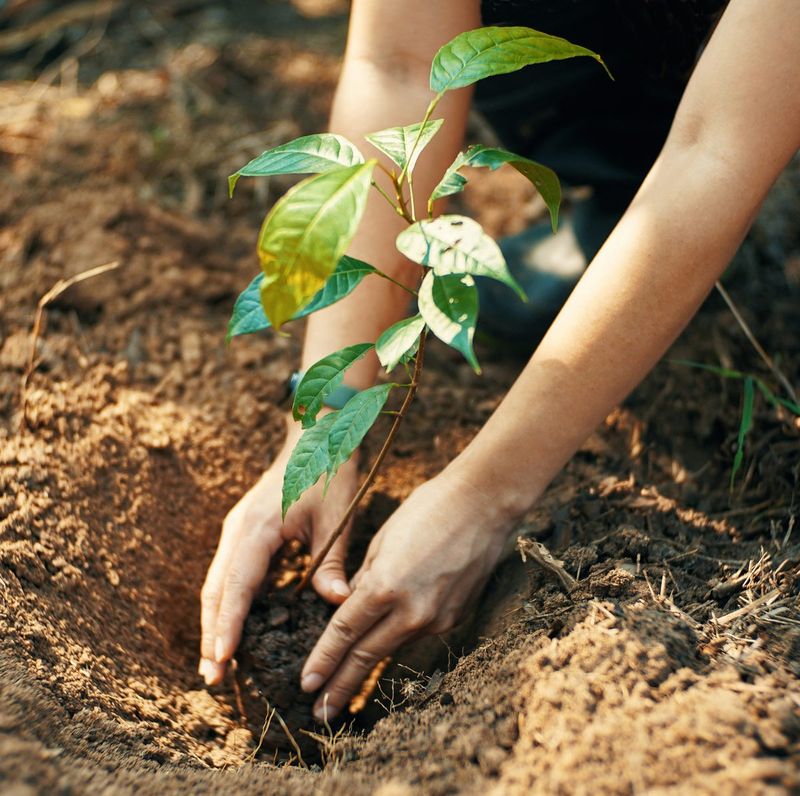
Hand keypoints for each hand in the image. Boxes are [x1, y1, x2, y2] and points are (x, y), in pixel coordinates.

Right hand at [198, 415, 358, 684]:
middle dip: (212, 634)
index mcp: (258, 528)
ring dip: (215, 622)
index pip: (238, 585)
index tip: (221, 659)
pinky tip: (233, 629)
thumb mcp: (337, 518)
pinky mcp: (244, 532)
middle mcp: (239, 531)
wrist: (316, 436)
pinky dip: (227, 604)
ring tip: (215, 664)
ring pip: (218, 584)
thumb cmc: (328, 473)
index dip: (228, 624)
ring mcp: (237, 530)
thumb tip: (338, 603)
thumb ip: (331, 562)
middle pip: (216, 590)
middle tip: (212, 679)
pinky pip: (230, 574)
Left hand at [299, 468, 513, 720]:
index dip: (323, 661)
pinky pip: (418, 632)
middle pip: (367, 655)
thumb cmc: (428, 509)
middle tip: (319, 713)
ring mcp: (438, 617)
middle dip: (340, 686)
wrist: (485, 504)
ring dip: (367, 668)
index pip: (345, 632)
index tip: (306, 684)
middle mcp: (412, 610)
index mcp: (386, 585)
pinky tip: (386, 644)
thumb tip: (350, 605)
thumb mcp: (383, 539)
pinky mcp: (455, 617)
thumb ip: (364, 579)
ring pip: (393, 645)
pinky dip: (398, 638)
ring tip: (345, 691)